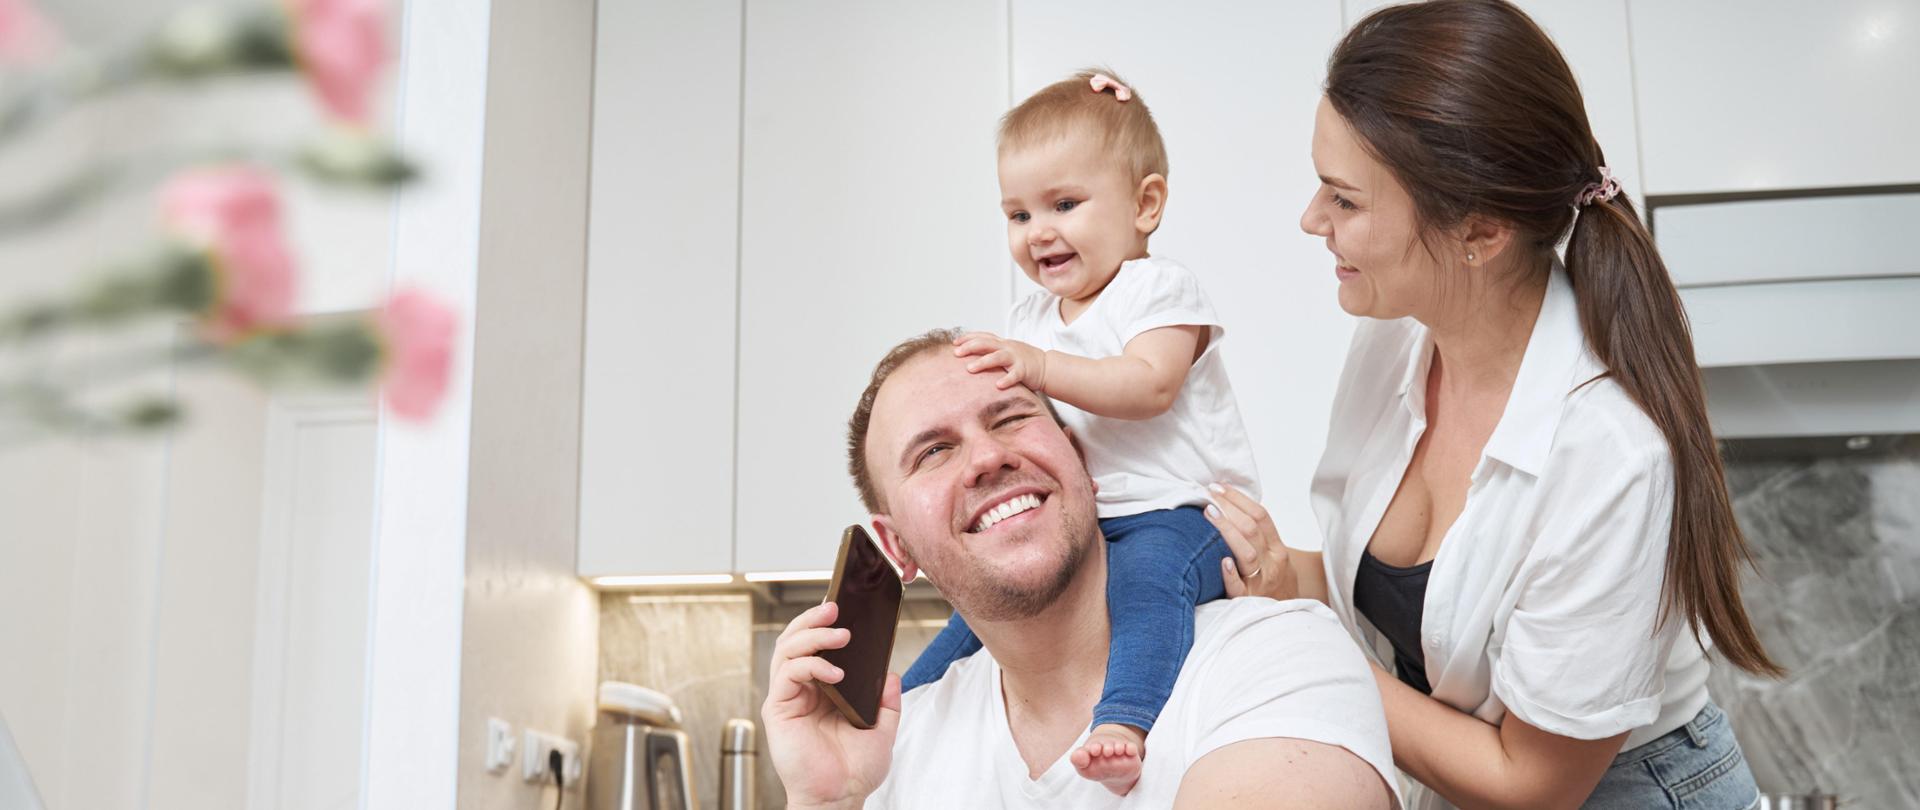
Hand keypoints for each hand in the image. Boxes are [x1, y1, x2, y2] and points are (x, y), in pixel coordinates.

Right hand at [761, 601, 900, 808]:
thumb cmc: (854, 770)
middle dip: (813, 619)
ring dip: (812, 635)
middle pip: (795, 639)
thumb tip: (891, 675)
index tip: (843, 607)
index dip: (823, 624)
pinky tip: (834, 673)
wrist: (840, 797)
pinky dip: (810, 665)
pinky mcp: (778, 709)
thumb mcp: (882, 730)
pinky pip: (787, 674)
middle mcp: (800, 690)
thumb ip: (887, 702)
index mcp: (821, 690)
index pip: (814, 645)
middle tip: (835, 607)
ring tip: (840, 634)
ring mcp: (788, 698)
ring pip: (787, 649)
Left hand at [953, 331, 1047, 391]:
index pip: (983, 336)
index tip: (954, 342)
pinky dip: (1007, 380)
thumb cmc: (1022, 361)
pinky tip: (998, 386)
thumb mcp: (1006, 352)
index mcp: (1002, 343)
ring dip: (983, 362)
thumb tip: (969, 359)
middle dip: (970, 347)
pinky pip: (1015, 375)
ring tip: (969, 369)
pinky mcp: (1024, 370)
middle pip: (986, 343)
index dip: (968, 337)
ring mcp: (1016, 358)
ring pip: (997, 357)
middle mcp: (1007, 347)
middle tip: (956, 353)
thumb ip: (991, 352)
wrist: (1047, 367)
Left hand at [1205, 483, 1300, 600]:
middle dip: (1229, 508)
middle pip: (1252, 530)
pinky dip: (1230, 575)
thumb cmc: (1276, 584)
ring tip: (1209, 514)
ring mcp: (1261, 583)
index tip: (1219, 487)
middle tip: (1209, 494)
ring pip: (1246, 553)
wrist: (1291, 618)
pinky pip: (1239, 589)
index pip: (1261, 516)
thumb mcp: (1275, 558)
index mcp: (1278, 549)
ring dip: (1227, 531)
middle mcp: (1272, 563)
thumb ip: (1258, 538)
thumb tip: (1229, 509)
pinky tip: (1222, 561)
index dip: (1239, 499)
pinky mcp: (1249, 602)